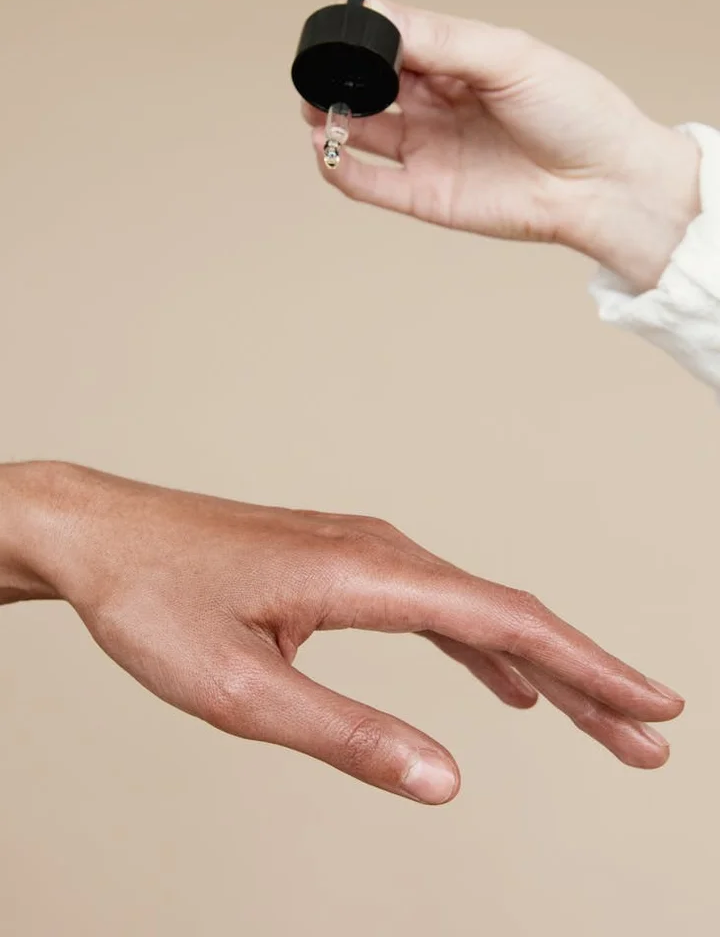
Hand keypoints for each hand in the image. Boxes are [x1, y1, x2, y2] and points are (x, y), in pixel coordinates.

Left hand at [1, 462, 682, 802]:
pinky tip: (500, 681)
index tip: (650, 705)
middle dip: (584, 678)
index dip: (588, 667)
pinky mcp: (342, 565)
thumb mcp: (244, 691)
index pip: (507, 623)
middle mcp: (380, 551)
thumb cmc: (157, 601)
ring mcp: (363, 552)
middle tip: (646, 737)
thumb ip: (349, 735)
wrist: (103, 538)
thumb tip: (444, 780)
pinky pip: (434, 608)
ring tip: (592, 719)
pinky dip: (481, 649)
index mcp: (367, 576)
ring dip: (539, 665)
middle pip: (509, 615)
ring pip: (476, 611)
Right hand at [302, 0, 699, 291]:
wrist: (600, 184)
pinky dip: (339, 169)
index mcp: (457, 63)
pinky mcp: (424, 196)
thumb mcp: (509, 57)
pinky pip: (369, 183)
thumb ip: (443, 39)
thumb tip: (379, 15)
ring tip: (315, 110)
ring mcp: (427, 151)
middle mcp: (436, 106)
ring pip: (360, 132)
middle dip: (338, 78)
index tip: (347, 33)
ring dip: (328, 119)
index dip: (365, 38)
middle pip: (369, 87)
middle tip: (320, 75)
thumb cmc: (574, 113)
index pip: (395, 43)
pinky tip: (324, 148)